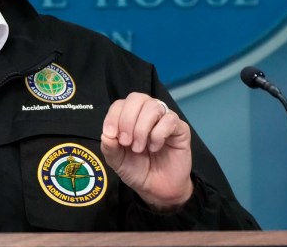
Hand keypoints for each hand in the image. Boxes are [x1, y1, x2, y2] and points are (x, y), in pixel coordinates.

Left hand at [100, 92, 193, 210]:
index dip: (113, 117)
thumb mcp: (117, 161)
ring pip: (153, 106)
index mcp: (130, 117)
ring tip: (139, 148)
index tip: (111, 135)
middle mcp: (147, 113)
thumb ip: (109, 147)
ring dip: (142, 128)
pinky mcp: (180, 129)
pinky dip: (158, 134)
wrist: (157, 189)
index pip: (120, 104)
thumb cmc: (137, 170)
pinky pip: (170, 119)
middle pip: (136, 98)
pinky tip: (155, 147)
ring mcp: (164, 119)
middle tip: (126, 142)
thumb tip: (106, 134)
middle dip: (127, 120)